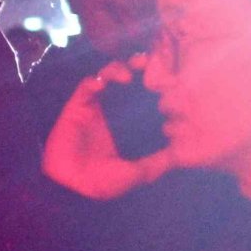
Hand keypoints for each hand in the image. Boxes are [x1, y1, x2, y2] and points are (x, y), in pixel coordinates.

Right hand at [41, 58, 176, 199]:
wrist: (70, 186)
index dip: (157, 84)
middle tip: (148, 64)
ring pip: (108, 75)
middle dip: (139, 67)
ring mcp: (96, 105)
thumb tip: (180, 157)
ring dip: (117, 70)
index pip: (146, 94)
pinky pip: (85, 86)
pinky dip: (93, 81)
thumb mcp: (135, 174)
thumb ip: (156, 164)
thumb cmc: (102, 182)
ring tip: (127, 75)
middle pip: (129, 77)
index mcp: (130, 121)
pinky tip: (100, 85)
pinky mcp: (77, 106)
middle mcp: (115, 108)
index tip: (169, 82)